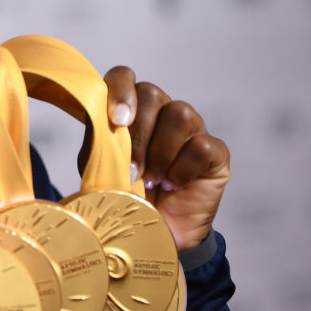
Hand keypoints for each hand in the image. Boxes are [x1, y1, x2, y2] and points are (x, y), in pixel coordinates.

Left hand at [84, 66, 230, 250]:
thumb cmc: (126, 196)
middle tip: (132, 170)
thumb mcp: (102, 170)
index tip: (117, 120)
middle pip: (152, 94)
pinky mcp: (215, 152)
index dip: (120, 90)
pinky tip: (173, 185)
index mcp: (130, 110)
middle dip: (138, 135)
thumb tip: (95, 128)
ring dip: (160, 152)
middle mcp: (161, 112)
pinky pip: (201, 146)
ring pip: (179, 114)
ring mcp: (191, 130)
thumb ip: (97, 145)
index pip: (124, 77)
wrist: (157, 234)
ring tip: (151, 180)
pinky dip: (182, 169)